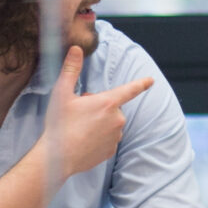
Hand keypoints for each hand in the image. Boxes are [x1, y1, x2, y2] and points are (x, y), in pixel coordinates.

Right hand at [42, 46, 153, 180]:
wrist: (57, 158)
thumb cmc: (59, 125)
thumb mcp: (61, 94)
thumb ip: (71, 69)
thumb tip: (76, 49)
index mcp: (108, 103)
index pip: (129, 90)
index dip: (141, 84)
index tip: (151, 80)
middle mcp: (117, 119)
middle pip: (110, 107)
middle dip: (98, 106)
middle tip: (78, 113)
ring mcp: (116, 136)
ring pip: (109, 123)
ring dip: (99, 122)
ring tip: (79, 128)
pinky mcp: (111, 151)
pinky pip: (107, 139)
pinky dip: (97, 138)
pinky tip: (83, 140)